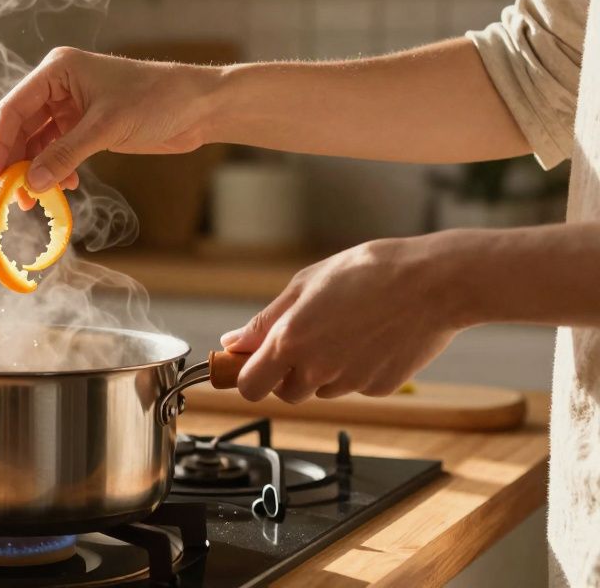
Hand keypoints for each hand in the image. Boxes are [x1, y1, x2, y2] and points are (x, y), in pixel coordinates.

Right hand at [0, 47, 216, 197]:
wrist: (199, 106)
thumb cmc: (157, 100)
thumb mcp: (106, 128)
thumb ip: (65, 154)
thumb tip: (30, 184)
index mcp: (57, 70)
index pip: (12, 109)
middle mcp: (59, 85)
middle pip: (21, 127)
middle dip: (16, 162)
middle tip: (13, 196)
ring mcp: (72, 105)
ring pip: (38, 141)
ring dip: (36, 170)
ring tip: (37, 200)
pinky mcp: (86, 124)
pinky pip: (58, 149)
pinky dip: (57, 168)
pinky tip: (65, 185)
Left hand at [221, 237, 461, 402]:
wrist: (433, 283)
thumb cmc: (368, 272)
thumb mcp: (305, 285)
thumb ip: (264, 322)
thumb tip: (233, 343)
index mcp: (290, 342)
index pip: (249, 387)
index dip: (247, 377)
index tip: (252, 364)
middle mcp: (317, 370)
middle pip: (285, 393)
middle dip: (287, 374)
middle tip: (308, 338)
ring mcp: (350, 383)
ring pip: (321, 389)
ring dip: (323, 371)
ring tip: (347, 329)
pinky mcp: (380, 389)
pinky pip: (356, 386)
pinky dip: (357, 369)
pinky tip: (373, 338)